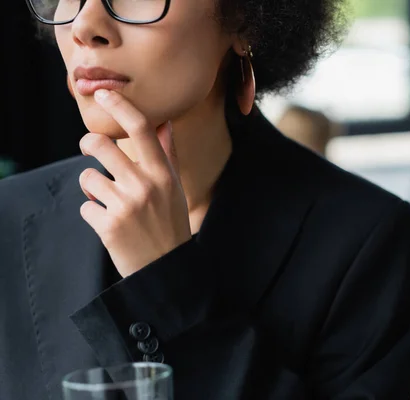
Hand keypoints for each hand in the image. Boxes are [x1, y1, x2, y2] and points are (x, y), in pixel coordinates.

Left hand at [79, 89, 191, 276]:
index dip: (120, 106)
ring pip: (87, 177)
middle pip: (100, 145)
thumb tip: (164, 123)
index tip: (104, 94)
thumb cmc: (170, 223)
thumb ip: (166, 154)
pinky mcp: (108, 226)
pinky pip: (85, 205)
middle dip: (88, 144)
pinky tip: (110, 223)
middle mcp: (144, 185)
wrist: (166, 268)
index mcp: (163, 174)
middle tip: (89, 148)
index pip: (141, 129)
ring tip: (108, 200)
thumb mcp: (174, 187)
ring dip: (92, 187)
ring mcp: (125, 206)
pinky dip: (93, 212)